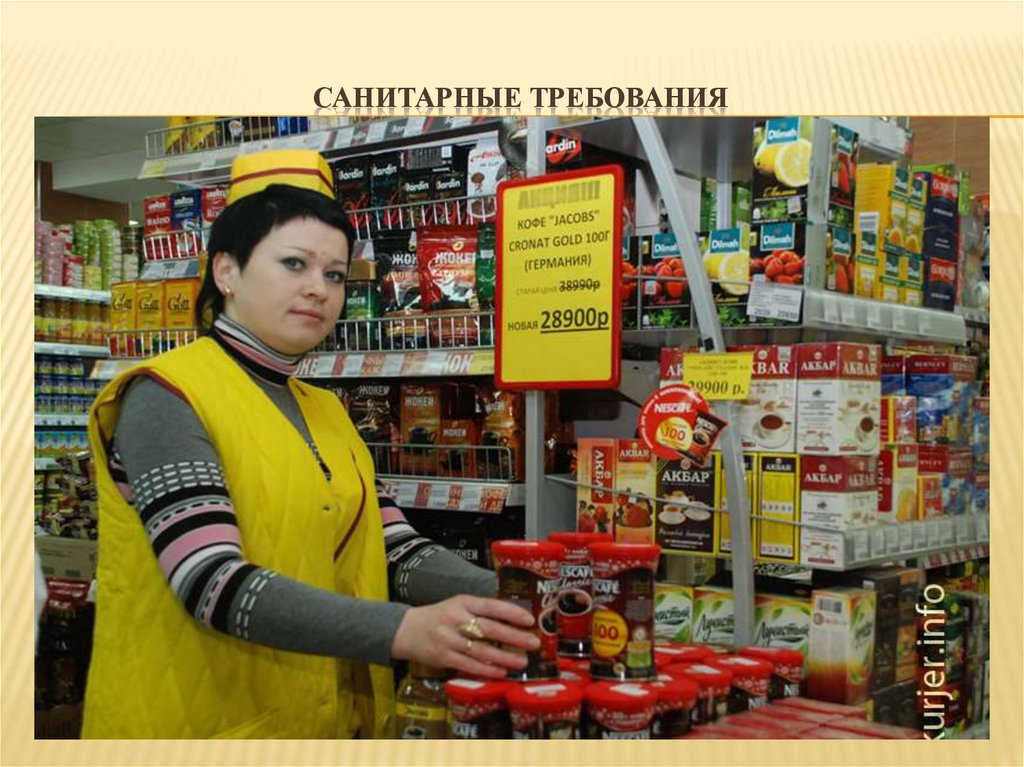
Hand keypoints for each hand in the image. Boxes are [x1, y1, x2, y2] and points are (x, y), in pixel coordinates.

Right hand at [390, 594, 538, 678]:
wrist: (406, 630)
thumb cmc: (439, 616)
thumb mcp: (458, 605)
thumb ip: (480, 611)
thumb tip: (513, 620)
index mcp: (462, 602)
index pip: (491, 606)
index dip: (511, 612)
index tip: (529, 620)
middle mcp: (456, 619)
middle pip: (489, 629)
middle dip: (514, 637)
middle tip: (533, 643)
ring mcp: (449, 639)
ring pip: (481, 650)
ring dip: (504, 657)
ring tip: (522, 662)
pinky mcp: (443, 657)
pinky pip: (469, 665)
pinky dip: (487, 670)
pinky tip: (501, 672)